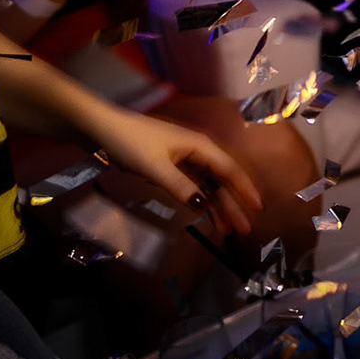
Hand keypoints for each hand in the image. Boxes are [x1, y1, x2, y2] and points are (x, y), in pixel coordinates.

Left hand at [87, 102, 263, 236]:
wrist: (101, 128)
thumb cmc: (131, 144)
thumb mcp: (155, 168)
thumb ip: (181, 186)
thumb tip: (205, 204)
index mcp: (200, 146)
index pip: (229, 171)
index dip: (245, 190)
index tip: (258, 209)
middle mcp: (197, 151)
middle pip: (220, 180)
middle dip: (233, 205)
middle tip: (242, 230)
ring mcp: (184, 157)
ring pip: (207, 184)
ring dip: (217, 206)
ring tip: (226, 229)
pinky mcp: (171, 164)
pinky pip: (193, 183)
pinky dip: (200, 199)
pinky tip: (205, 213)